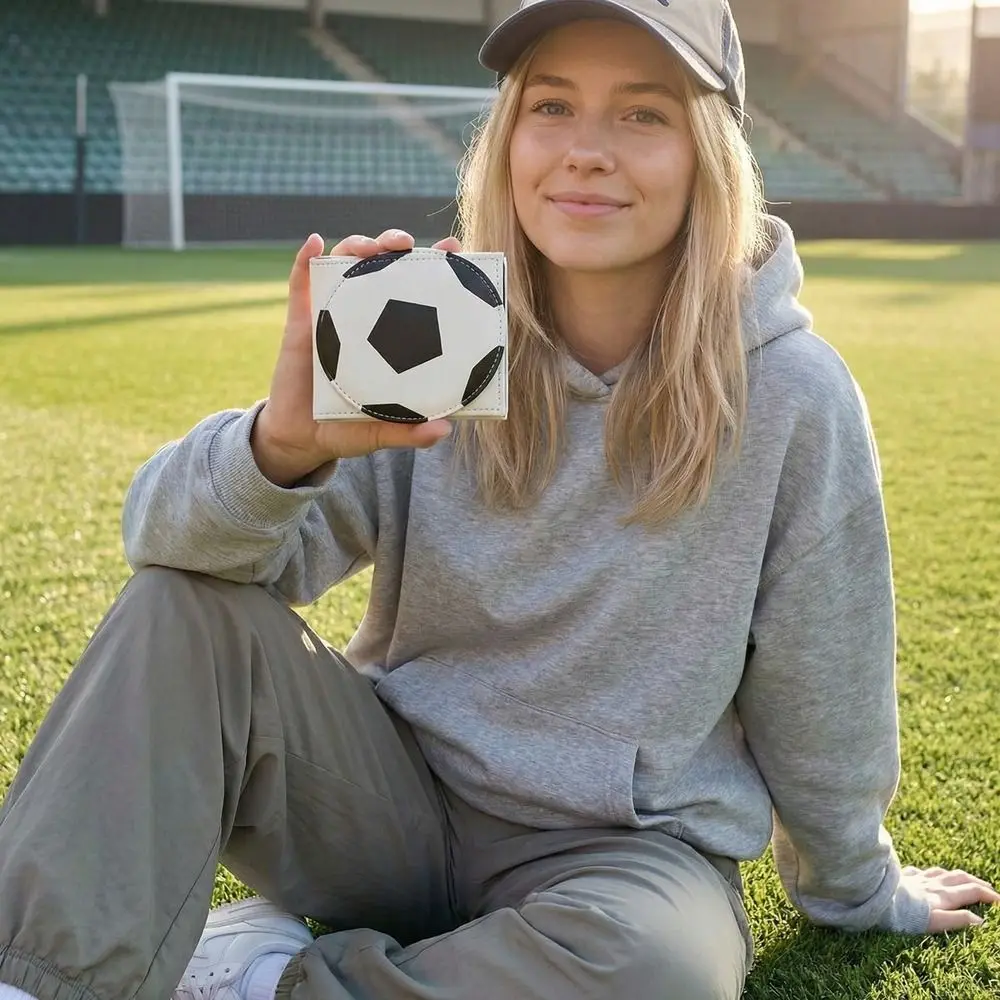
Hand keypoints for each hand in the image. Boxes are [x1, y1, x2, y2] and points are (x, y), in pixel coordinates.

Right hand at [251, 229, 462, 486]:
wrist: (301, 436)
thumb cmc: (348, 428)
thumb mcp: (382, 432)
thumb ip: (410, 432)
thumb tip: (444, 431)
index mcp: (392, 336)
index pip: (416, 290)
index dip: (434, 265)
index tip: (453, 249)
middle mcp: (365, 317)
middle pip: (381, 266)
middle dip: (394, 243)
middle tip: (405, 245)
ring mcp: (332, 314)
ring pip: (344, 265)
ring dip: (357, 246)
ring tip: (370, 247)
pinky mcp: (300, 320)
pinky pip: (300, 282)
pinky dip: (304, 258)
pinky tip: (313, 243)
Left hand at [900, 865, 999, 931]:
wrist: (874, 896)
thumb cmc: (903, 914)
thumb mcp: (934, 922)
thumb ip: (957, 920)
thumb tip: (979, 921)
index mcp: (942, 895)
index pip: (970, 891)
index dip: (987, 894)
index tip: (998, 900)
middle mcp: (931, 883)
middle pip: (958, 878)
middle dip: (976, 882)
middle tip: (988, 888)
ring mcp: (916, 878)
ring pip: (941, 872)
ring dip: (955, 876)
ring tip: (963, 879)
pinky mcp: (901, 876)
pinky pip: (919, 871)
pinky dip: (930, 874)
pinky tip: (927, 875)